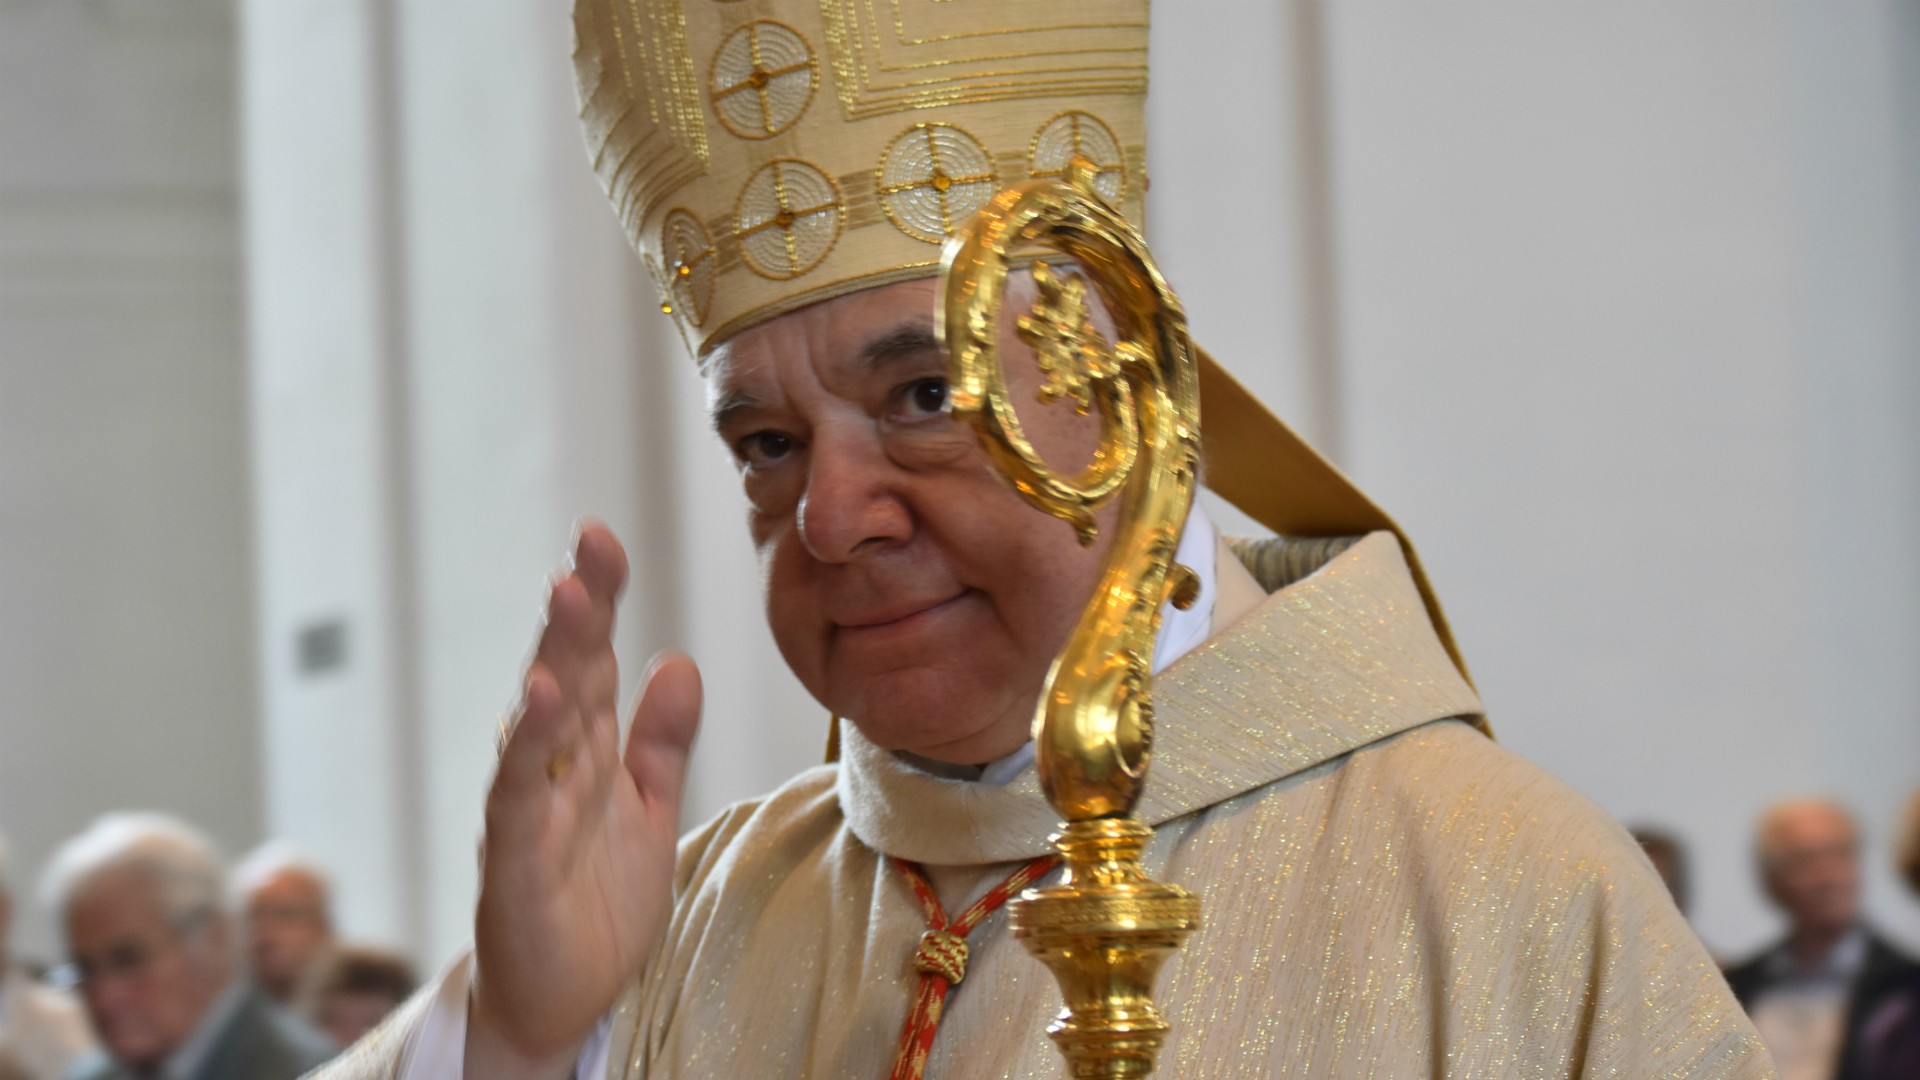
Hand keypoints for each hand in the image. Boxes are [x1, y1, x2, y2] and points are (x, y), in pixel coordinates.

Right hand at [465, 523, 701, 1079]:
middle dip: (578, 611)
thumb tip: (677, 659)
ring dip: (553, 659)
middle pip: (564, 675)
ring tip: (569, 598)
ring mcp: (528, 812)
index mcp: (587, 751)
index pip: (595, 661)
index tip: (601, 537)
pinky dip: (527, 750)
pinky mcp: (515, 863)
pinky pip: (518, 798)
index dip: (600, 600)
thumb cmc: (596, 899)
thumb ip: (661, 738)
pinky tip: (539, 702)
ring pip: (538, 723)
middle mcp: (552, 769)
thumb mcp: (649, 807)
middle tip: (588, 545)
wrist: (564, 999)